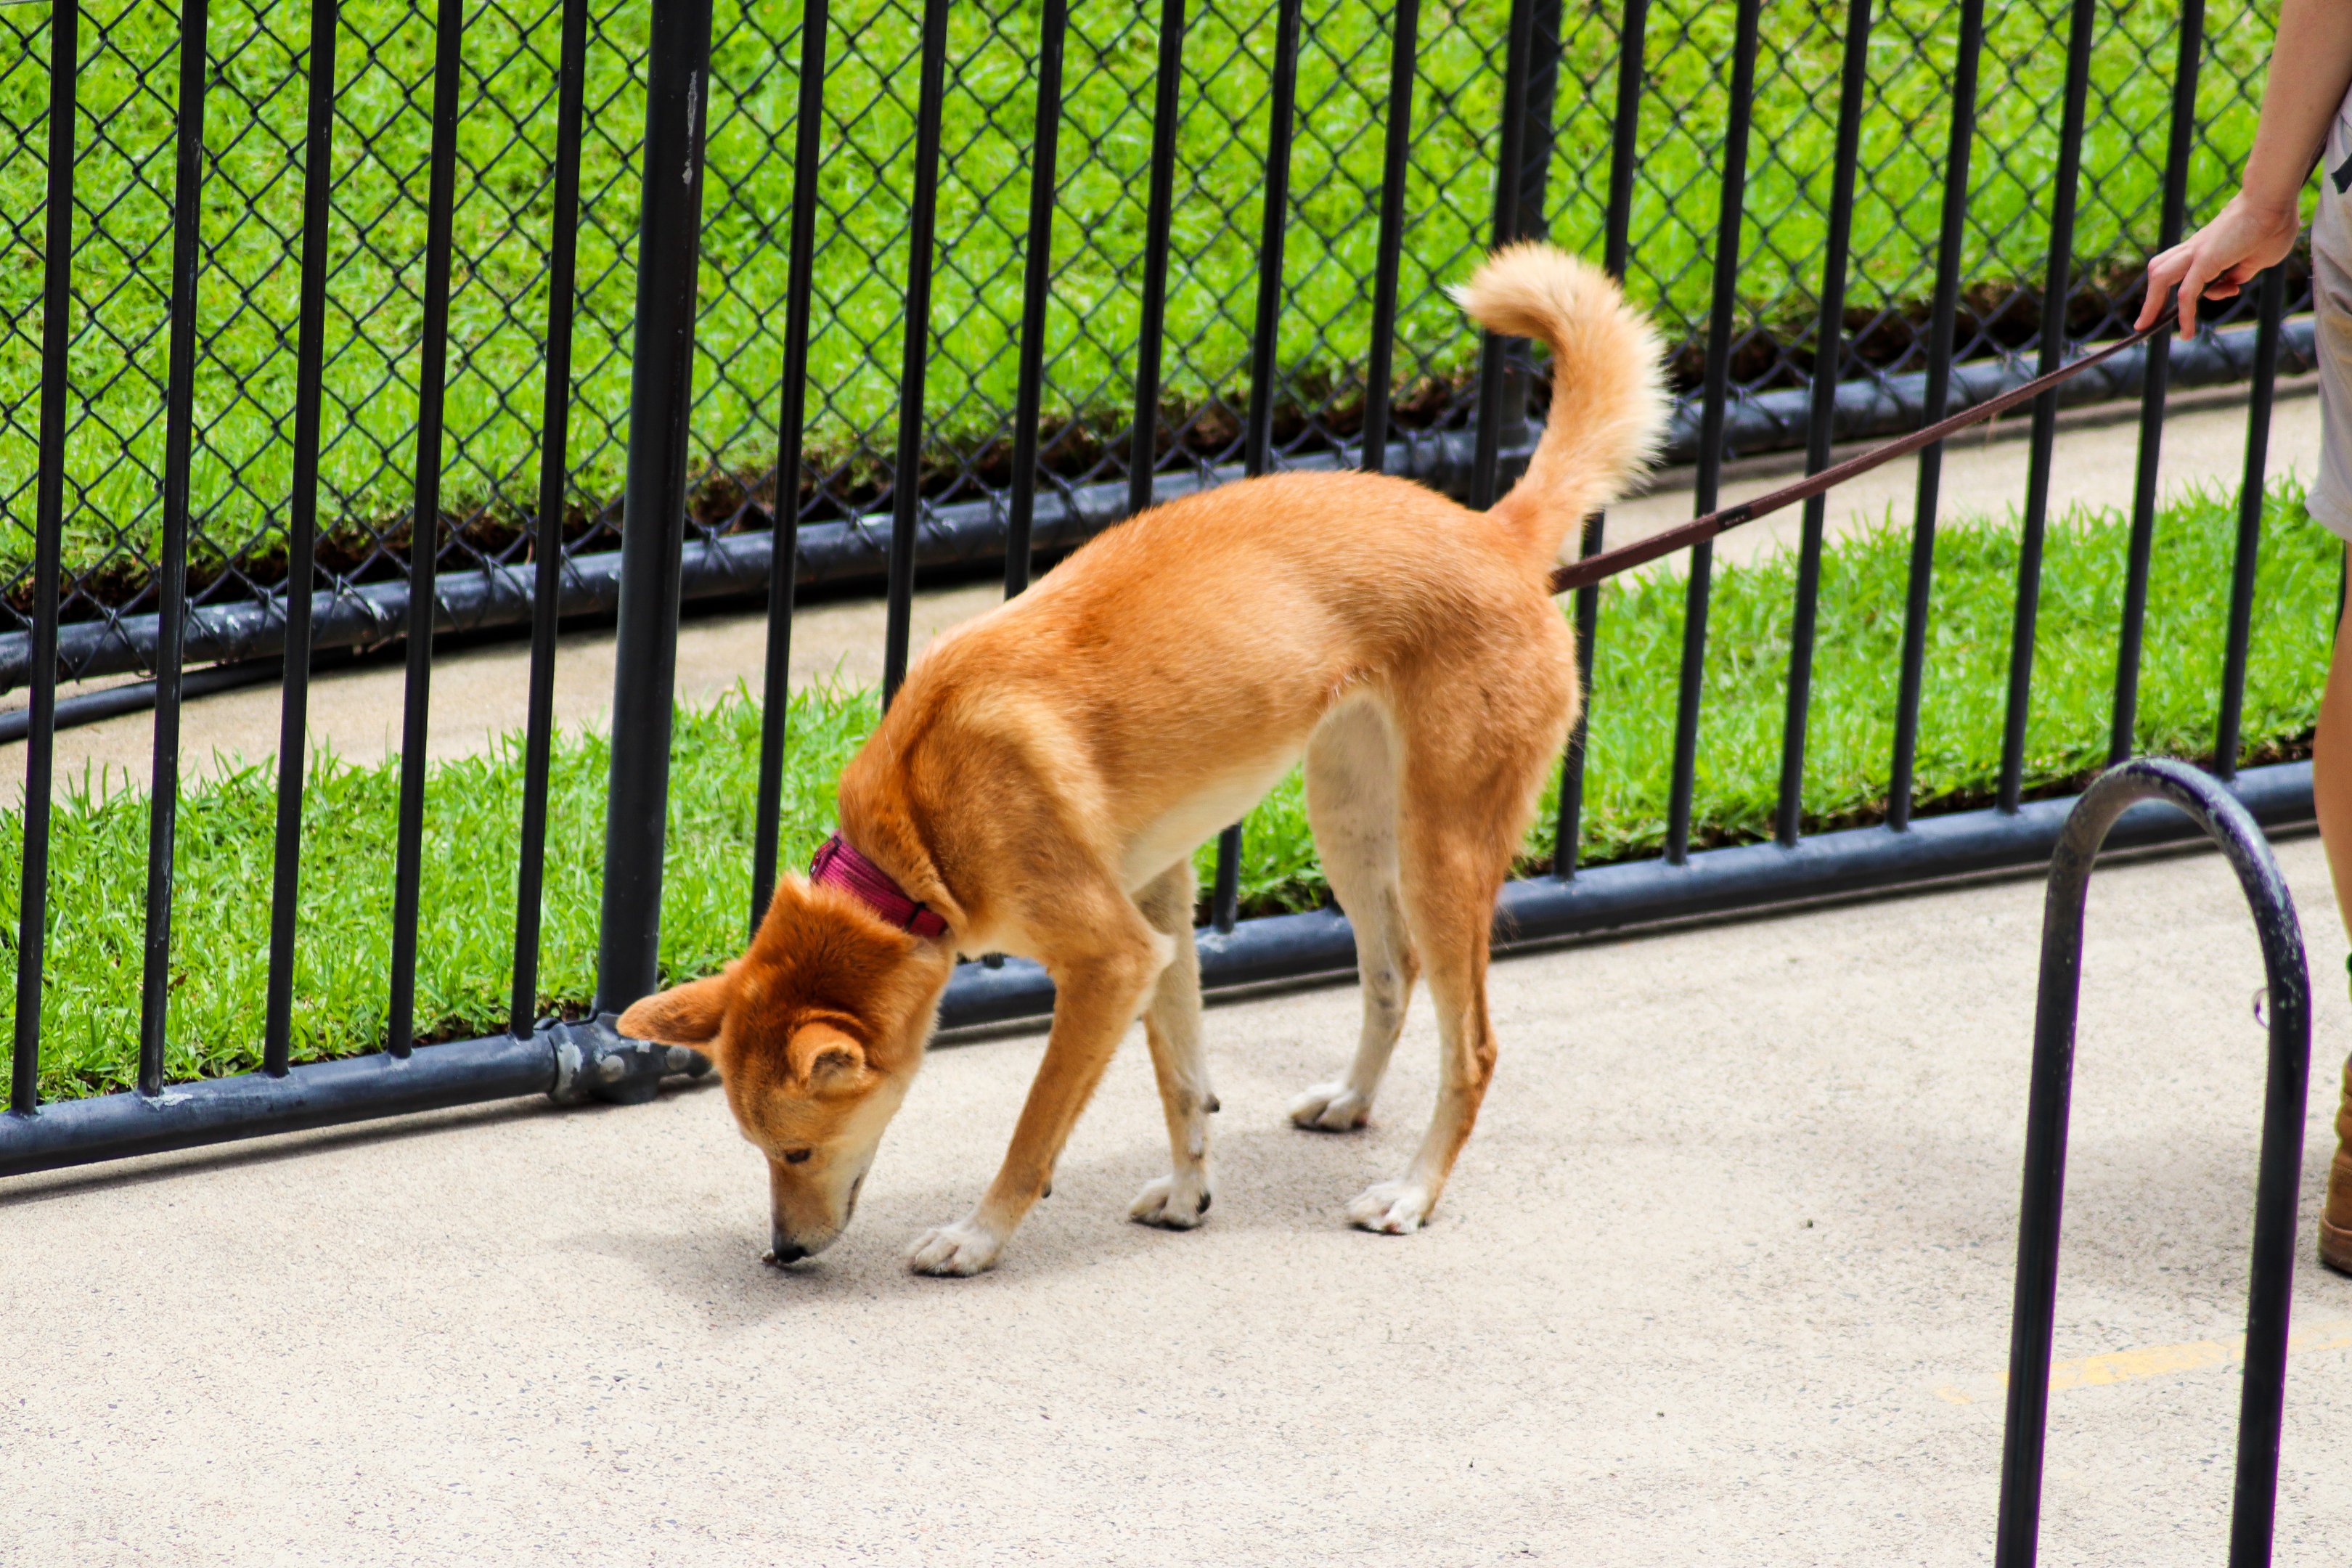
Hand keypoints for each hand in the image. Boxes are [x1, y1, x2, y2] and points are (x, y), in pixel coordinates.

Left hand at [2136, 192, 2301, 336]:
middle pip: (2160, 269)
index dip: (2200, 287)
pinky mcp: (2205, 260)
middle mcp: (2195, 248)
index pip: (2188, 270)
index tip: (2231, 290)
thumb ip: (2241, 273)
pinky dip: (2184, 314)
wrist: (2274, 201)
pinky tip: (2187, 332)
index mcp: (2207, 247)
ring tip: (2147, 327)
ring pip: (2161, 277)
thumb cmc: (2273, 225)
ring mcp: (2197, 252)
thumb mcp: (2258, 259)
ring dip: (2152, 303)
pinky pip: (2187, 293)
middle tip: (2144, 321)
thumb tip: (2231, 285)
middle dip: (2151, 296)